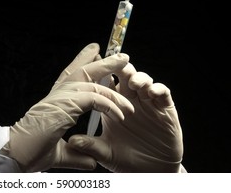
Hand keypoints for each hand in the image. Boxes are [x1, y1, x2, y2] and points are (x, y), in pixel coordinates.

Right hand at [1, 43, 133, 171]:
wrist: (15, 154)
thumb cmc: (30, 152)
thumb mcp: (60, 154)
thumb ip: (77, 154)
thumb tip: (90, 161)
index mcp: (56, 102)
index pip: (72, 77)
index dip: (84, 63)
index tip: (96, 53)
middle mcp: (57, 95)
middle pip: (82, 71)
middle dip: (102, 62)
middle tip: (121, 55)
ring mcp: (59, 98)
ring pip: (90, 80)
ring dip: (111, 77)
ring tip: (130, 76)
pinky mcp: (64, 106)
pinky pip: (93, 98)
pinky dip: (108, 103)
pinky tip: (120, 113)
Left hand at [68, 62, 183, 171]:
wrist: (152, 172)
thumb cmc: (127, 159)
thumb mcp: (106, 153)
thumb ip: (91, 146)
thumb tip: (72, 141)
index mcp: (112, 104)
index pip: (105, 82)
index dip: (100, 72)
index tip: (93, 64)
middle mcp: (130, 99)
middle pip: (125, 75)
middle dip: (120, 67)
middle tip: (117, 66)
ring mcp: (148, 103)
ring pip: (144, 80)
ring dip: (139, 77)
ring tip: (133, 83)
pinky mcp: (165, 110)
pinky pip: (163, 93)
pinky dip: (158, 89)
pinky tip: (151, 92)